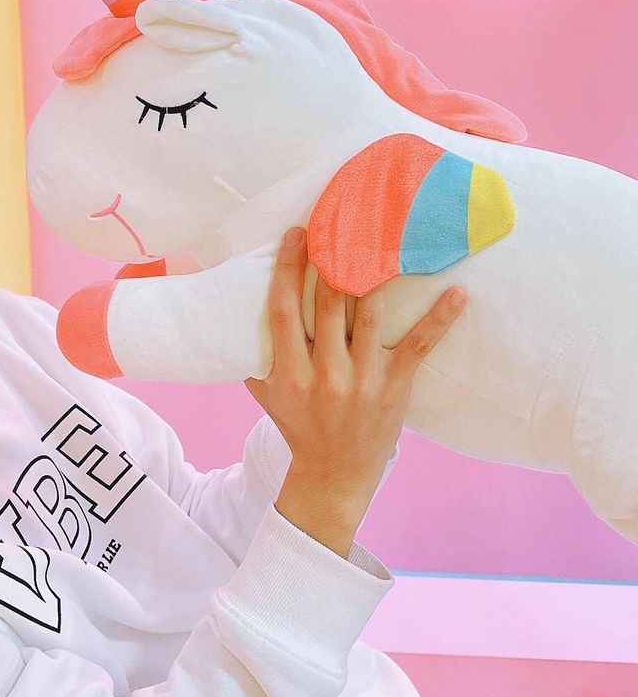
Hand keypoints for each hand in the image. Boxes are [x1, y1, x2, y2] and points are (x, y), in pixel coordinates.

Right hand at [244, 227, 467, 555]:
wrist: (332, 475)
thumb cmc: (297, 424)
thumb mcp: (265, 392)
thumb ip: (253, 353)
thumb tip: (238, 305)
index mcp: (288, 373)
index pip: (283, 311)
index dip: (288, 269)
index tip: (296, 235)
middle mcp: (323, 375)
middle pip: (328, 305)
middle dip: (333, 260)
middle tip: (342, 221)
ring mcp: (361, 382)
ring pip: (370, 317)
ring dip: (379, 275)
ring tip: (391, 237)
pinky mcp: (393, 389)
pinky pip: (418, 347)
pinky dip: (439, 319)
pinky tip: (457, 292)